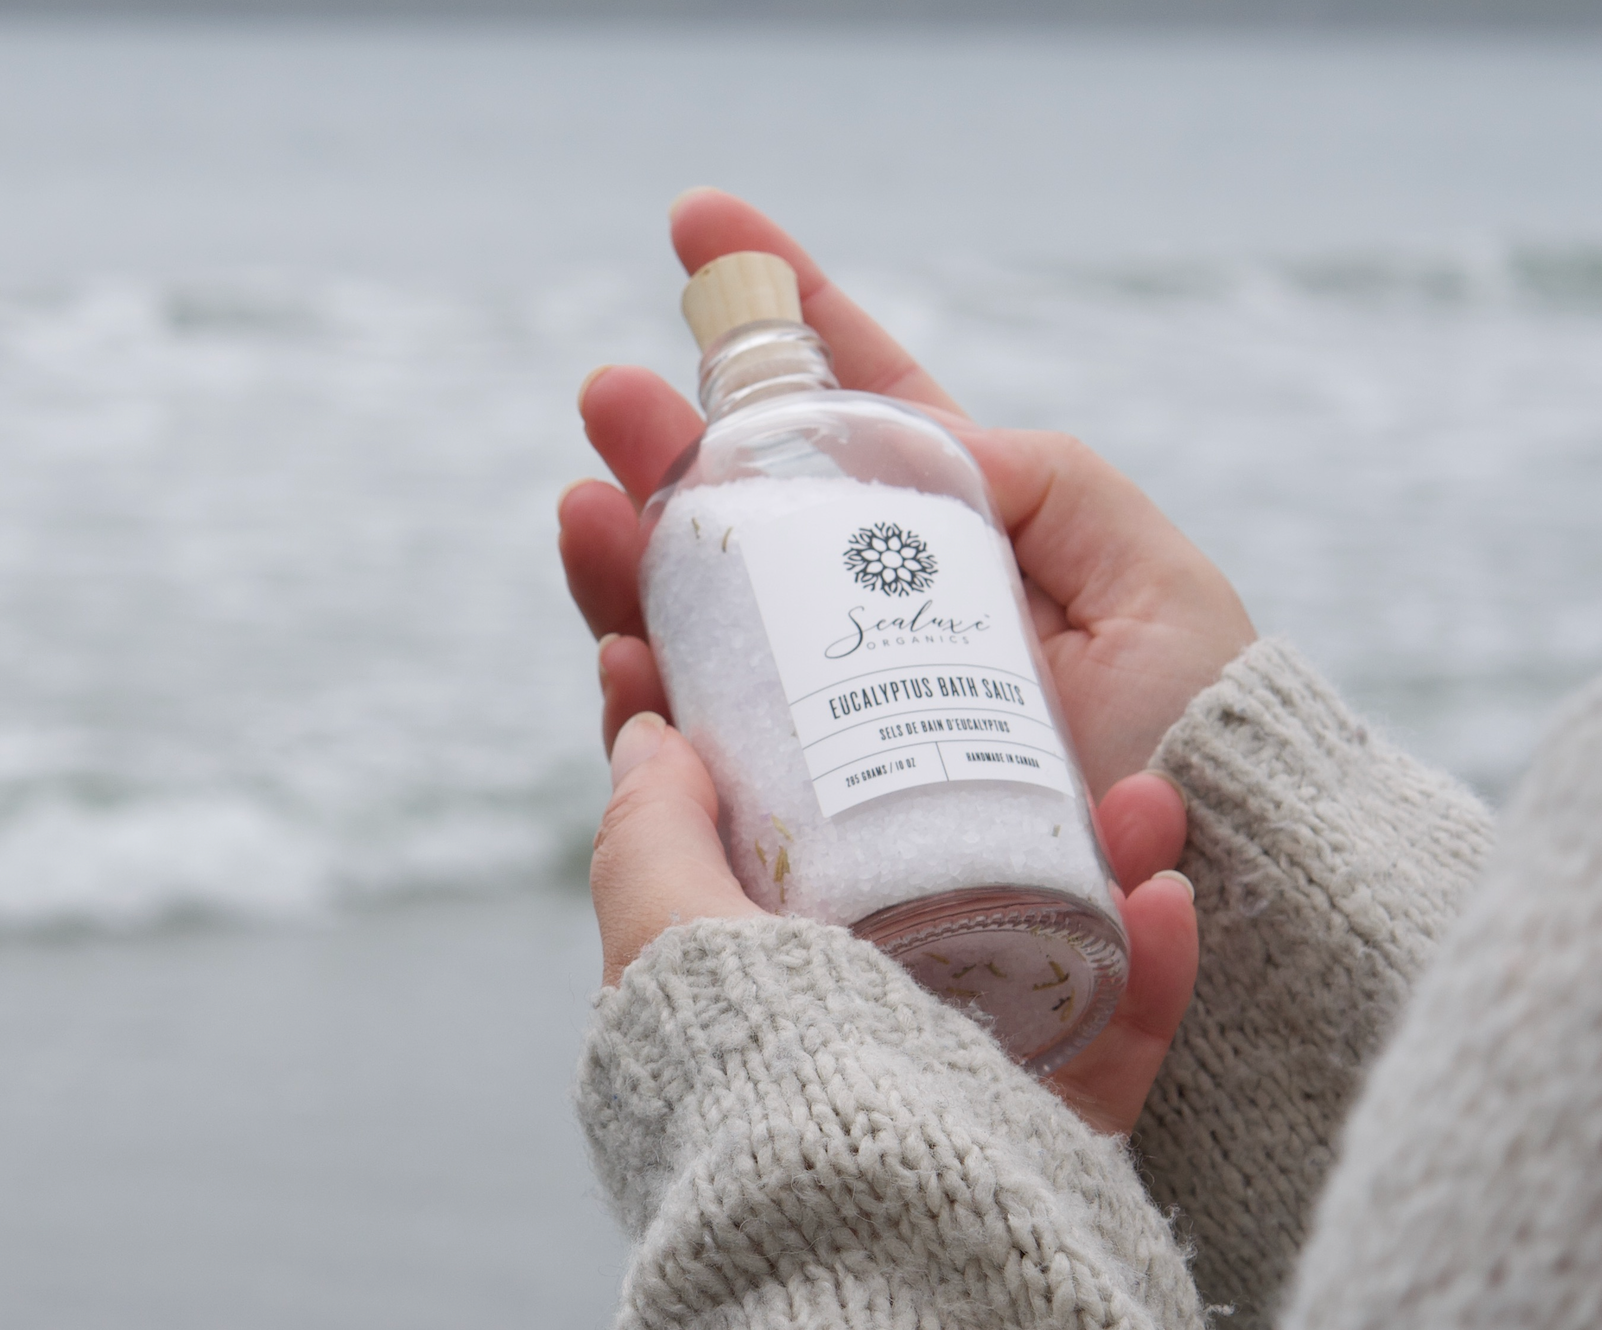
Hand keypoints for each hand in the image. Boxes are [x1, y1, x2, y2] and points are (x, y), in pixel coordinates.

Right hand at [567, 189, 1255, 1134]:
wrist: (1218, 904)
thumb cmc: (1202, 740)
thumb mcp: (1153, 580)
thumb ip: (1046, 485)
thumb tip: (916, 441)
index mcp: (956, 539)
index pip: (854, 409)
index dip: (780, 316)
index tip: (700, 227)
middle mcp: (870, 618)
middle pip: (736, 514)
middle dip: (662, 445)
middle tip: (608, 399)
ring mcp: (826, 716)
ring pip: (688, 623)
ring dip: (624, 564)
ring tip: (590, 513)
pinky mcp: (803, 818)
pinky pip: (689, 756)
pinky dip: (643, 704)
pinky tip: (621, 658)